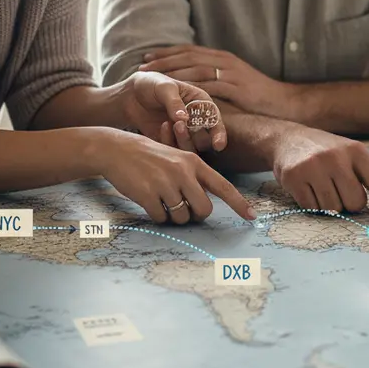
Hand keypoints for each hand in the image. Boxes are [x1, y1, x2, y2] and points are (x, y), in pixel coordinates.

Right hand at [95, 128, 254, 224]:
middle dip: (195, 214)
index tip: (252, 217)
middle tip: (183, 208)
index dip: (239, 203)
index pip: (223, 186)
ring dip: (173, 216)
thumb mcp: (176, 159)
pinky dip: (157, 215)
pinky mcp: (148, 194)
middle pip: (204, 209)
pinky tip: (149, 200)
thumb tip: (204, 207)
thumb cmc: (149, 157)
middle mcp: (183, 172)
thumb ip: (193, 178)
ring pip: (182, 217)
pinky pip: (161, 218)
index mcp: (193, 162)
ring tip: (161, 199)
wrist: (116, 149)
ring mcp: (165, 183)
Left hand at [117, 71, 228, 152]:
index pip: (215, 120)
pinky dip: (170, 142)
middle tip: (180, 125)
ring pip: (192, 148)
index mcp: (201, 103)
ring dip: (184, 140)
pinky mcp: (169, 142)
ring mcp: (183, 132)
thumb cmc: (151, 84)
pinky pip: (175, 150)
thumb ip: (175, 102)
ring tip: (170, 124)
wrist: (130, 95)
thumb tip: (184, 119)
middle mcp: (195, 120)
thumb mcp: (164, 87)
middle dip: (196, 136)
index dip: (219, 133)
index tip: (218, 145)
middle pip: (206, 138)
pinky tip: (162, 127)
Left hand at [139, 46, 296, 119]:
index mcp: (222, 57)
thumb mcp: (235, 81)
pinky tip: (176, 94)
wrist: (285, 102)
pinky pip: (208, 86)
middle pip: (187, 57)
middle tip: (142, 66)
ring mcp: (230, 73)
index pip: (189, 51)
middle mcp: (224, 61)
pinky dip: (190, 88)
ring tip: (152, 79)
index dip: (167, 53)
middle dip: (163, 61)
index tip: (147, 57)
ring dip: (172, 73)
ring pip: (195, 69)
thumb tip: (194, 85)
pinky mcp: (235, 87)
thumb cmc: (260, 96)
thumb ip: (216, 79)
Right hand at [271, 126, 368, 223]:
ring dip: (329, 205)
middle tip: (338, 190)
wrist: (287, 139)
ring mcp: (313, 167)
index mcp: (355, 150)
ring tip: (321, 187)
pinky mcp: (294, 177)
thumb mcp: (348, 153)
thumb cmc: (325, 152)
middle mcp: (335, 157)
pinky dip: (312, 205)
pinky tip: (308, 189)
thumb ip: (366, 176)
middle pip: (355, 202)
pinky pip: (312, 208)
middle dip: (349, 203)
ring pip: (333, 209)